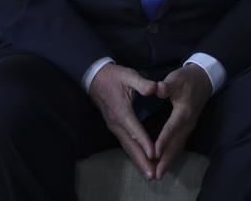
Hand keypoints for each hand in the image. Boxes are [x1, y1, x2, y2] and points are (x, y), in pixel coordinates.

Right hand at [88, 63, 158, 178]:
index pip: (135, 130)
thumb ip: (143, 83)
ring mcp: (114, 126)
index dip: (144, 142)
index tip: (153, 154)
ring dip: (137, 160)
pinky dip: (133, 153)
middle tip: (152, 174)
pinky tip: (140, 160)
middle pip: (130, 145)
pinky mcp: (114, 126)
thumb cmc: (114, 76)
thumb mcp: (129, 75)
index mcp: (121, 111)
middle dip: (141, 160)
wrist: (95, 77)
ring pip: (127, 146)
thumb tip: (155, 88)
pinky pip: (125, 143)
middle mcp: (116, 123)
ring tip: (148, 173)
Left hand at [153, 63, 212, 178]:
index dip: (163, 140)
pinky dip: (173, 154)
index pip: (172, 128)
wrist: (203, 79)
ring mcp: (189, 126)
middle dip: (166, 160)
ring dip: (169, 160)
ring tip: (158, 174)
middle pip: (176, 144)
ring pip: (179, 146)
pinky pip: (180, 144)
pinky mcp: (188, 127)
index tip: (154, 153)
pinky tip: (166, 162)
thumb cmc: (187, 79)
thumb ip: (167, 85)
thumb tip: (158, 88)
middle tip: (156, 175)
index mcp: (184, 111)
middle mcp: (188, 122)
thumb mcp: (177, 78)